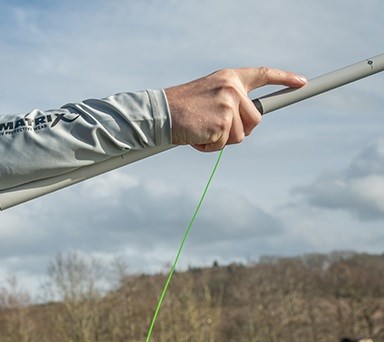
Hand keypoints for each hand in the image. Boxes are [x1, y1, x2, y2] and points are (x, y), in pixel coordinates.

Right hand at [164, 67, 306, 151]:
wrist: (160, 113)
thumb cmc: (181, 108)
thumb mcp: (209, 95)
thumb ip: (230, 102)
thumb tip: (248, 124)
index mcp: (230, 78)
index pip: (263, 75)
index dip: (284, 79)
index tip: (301, 83)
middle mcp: (232, 89)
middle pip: (255, 119)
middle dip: (239, 130)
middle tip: (217, 129)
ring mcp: (228, 106)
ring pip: (241, 135)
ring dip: (221, 140)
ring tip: (201, 130)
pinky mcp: (222, 123)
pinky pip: (224, 145)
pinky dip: (209, 147)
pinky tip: (196, 136)